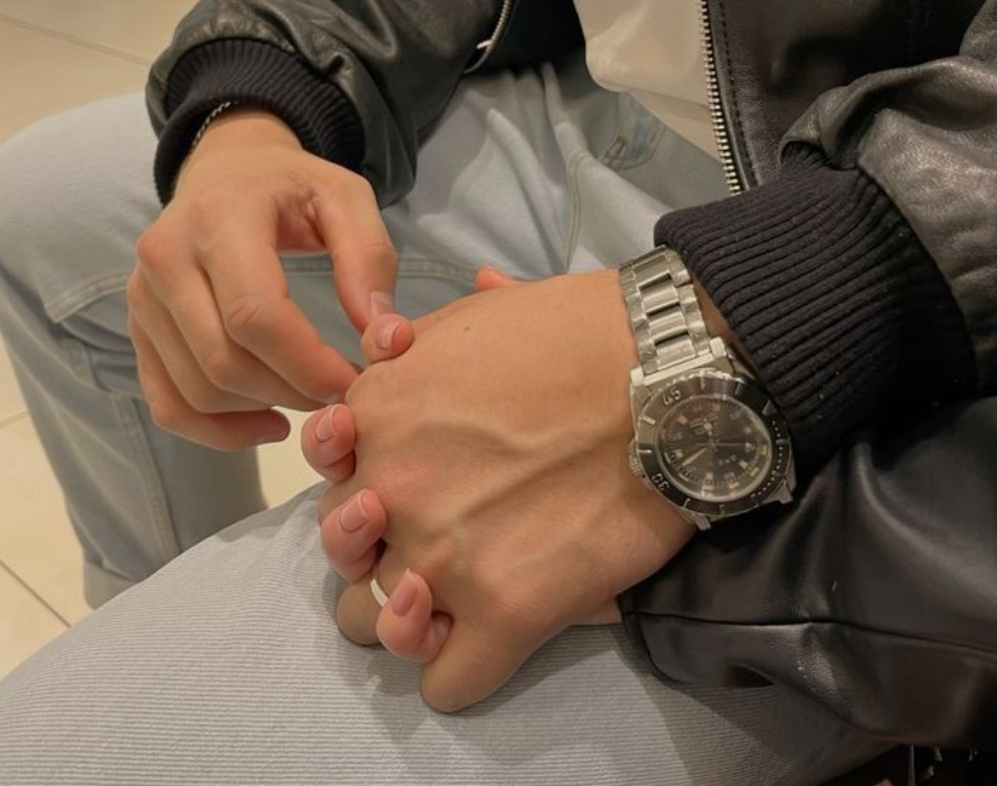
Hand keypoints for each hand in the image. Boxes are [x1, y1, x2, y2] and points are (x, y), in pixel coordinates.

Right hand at [127, 109, 396, 449]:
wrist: (225, 170)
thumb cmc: (292, 187)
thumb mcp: (346, 198)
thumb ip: (370, 259)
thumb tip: (382, 337)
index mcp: (218, 218)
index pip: (254, 316)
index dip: (308, 365)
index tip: (354, 382)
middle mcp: (165, 257)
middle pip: (224, 361)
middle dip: (292, 392)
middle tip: (340, 394)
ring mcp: (143, 298)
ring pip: (198, 390)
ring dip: (263, 410)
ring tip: (312, 398)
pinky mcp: (138, 329)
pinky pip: (169, 404)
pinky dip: (218, 432)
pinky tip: (269, 422)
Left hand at [315, 269, 694, 710]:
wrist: (667, 372)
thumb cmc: (578, 331)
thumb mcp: (473, 315)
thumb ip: (413, 344)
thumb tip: (393, 339)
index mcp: (375, 419)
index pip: (329, 484)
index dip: (364, 489)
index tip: (407, 488)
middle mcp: (390, 492)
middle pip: (344, 558)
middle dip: (380, 552)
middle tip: (442, 538)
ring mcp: (442, 558)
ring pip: (374, 626)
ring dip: (405, 618)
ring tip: (455, 598)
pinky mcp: (509, 612)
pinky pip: (446, 681)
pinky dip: (460, 667)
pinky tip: (495, 634)